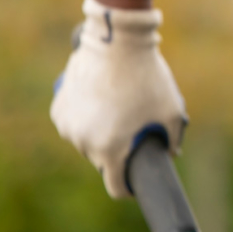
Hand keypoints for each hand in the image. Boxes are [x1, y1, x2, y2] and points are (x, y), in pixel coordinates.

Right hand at [50, 0, 186, 197]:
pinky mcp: (59, 109)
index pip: (117, 187)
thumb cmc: (148, 78)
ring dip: (101, 134)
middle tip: (136, 130)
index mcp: (111, 149)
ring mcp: (68, 126)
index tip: (137, 181)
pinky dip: (86, 119)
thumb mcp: (172, 111)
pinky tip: (102, 102)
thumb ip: (173, 139)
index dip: (129, 187)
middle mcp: (84, 142)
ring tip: (120, 111)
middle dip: (120, 152)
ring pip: (88, 142)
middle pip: (103, 161)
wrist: (118, 43)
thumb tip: (171, 153)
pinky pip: (75, 124)